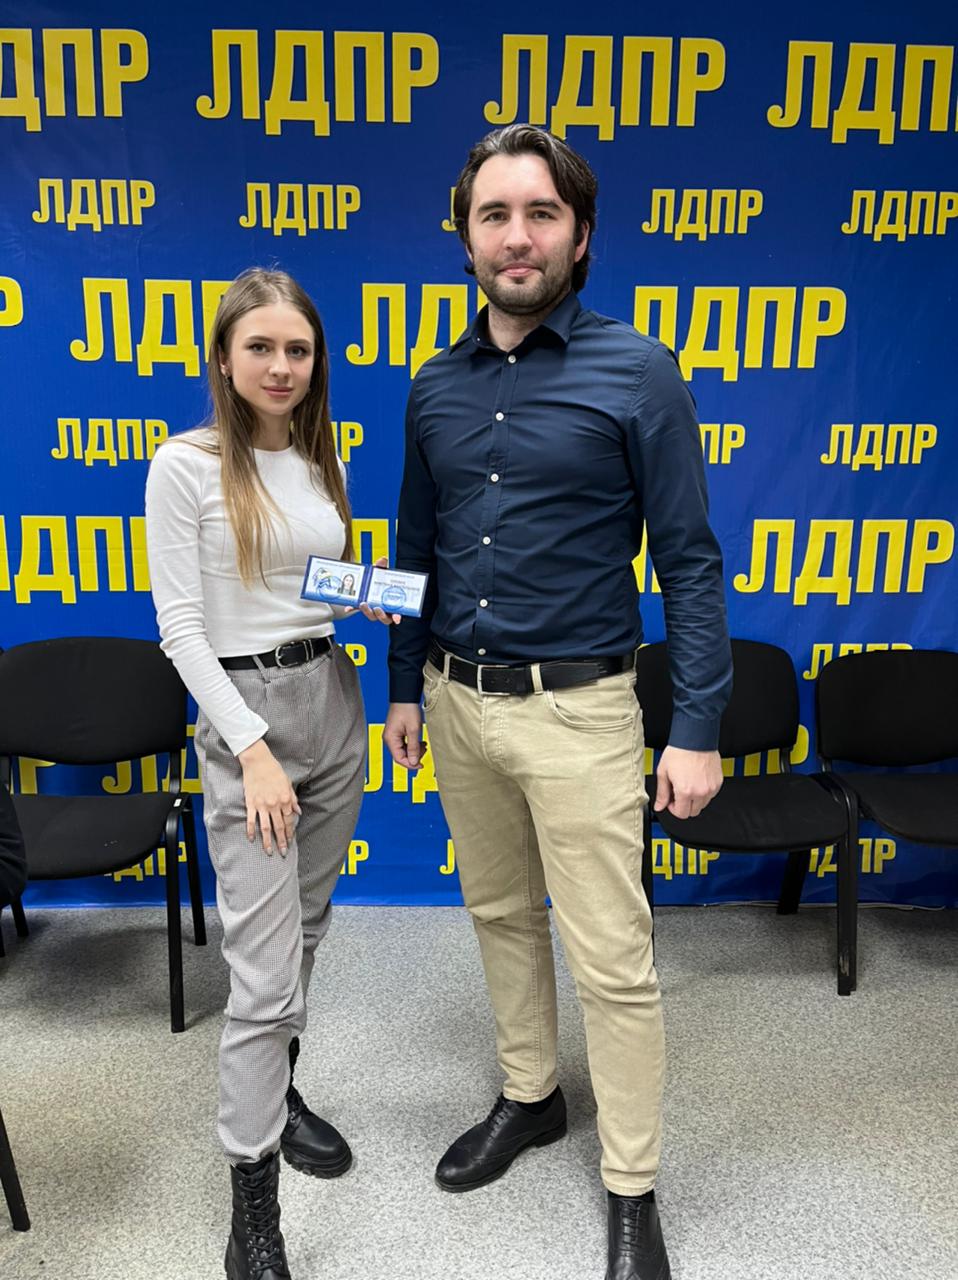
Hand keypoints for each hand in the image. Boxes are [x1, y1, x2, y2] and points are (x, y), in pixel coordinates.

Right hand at [237, 739, 300, 853]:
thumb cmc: (274, 770)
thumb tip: (298, 812)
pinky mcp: (251, 803)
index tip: (290, 841)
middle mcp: (274, 804)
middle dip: (281, 842)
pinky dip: (251, 831)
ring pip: (265, 828)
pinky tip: (252, 839)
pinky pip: (251, 820)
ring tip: (269, 852)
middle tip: (282, 853)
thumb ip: (293, 799)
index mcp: (285, 799)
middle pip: (279, 827)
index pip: (289, 821)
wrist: (258, 761)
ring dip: (268, 841)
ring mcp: (262, 805)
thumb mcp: (288, 783)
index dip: (290, 833)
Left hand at [343, 557, 400, 624]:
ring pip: (372, 616)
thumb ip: (382, 568)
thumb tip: (382, 560)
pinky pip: (358, 609)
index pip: (397, 614)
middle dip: (380, 615)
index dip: (397, 617)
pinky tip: (348, 607)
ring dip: (367, 612)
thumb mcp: (382, 573)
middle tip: (377, 608)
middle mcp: (384, 610)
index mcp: (392, 604)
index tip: (397, 619)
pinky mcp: (362, 607)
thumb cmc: (380, 580)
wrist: (368, 580)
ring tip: (363, 604)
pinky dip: (353, 608)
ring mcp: (373, 610)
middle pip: (383, 618)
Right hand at [383, 702, 425, 769]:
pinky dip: (412, 745)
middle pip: (401, 755)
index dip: (411, 764)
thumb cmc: (408, 709)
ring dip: (414, 750)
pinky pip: (404, 744)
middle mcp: (389, 739)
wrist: (405, 696)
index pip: (399, 758)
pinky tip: (420, 742)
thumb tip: (414, 762)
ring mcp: (392, 736)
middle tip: (425, 751)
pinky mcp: (396, 733)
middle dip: (413, 756)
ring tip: (424, 745)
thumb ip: (413, 747)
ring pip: (403, 750)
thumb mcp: (414, 730)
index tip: (421, 765)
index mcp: (391, 739)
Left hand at [653, 746, 721, 819]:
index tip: (671, 801)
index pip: (681, 814)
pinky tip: (697, 780)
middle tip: (679, 793)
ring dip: (694, 799)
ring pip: (703, 804)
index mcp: (686, 791)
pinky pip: (711, 795)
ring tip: (688, 784)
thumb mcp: (664, 772)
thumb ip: (662, 793)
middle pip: (693, 812)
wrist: (695, 738)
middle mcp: (700, 792)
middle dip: (684, 805)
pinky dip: (704, 792)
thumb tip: (659, 806)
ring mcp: (711, 788)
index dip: (674, 809)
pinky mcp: (718, 782)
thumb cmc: (679, 752)